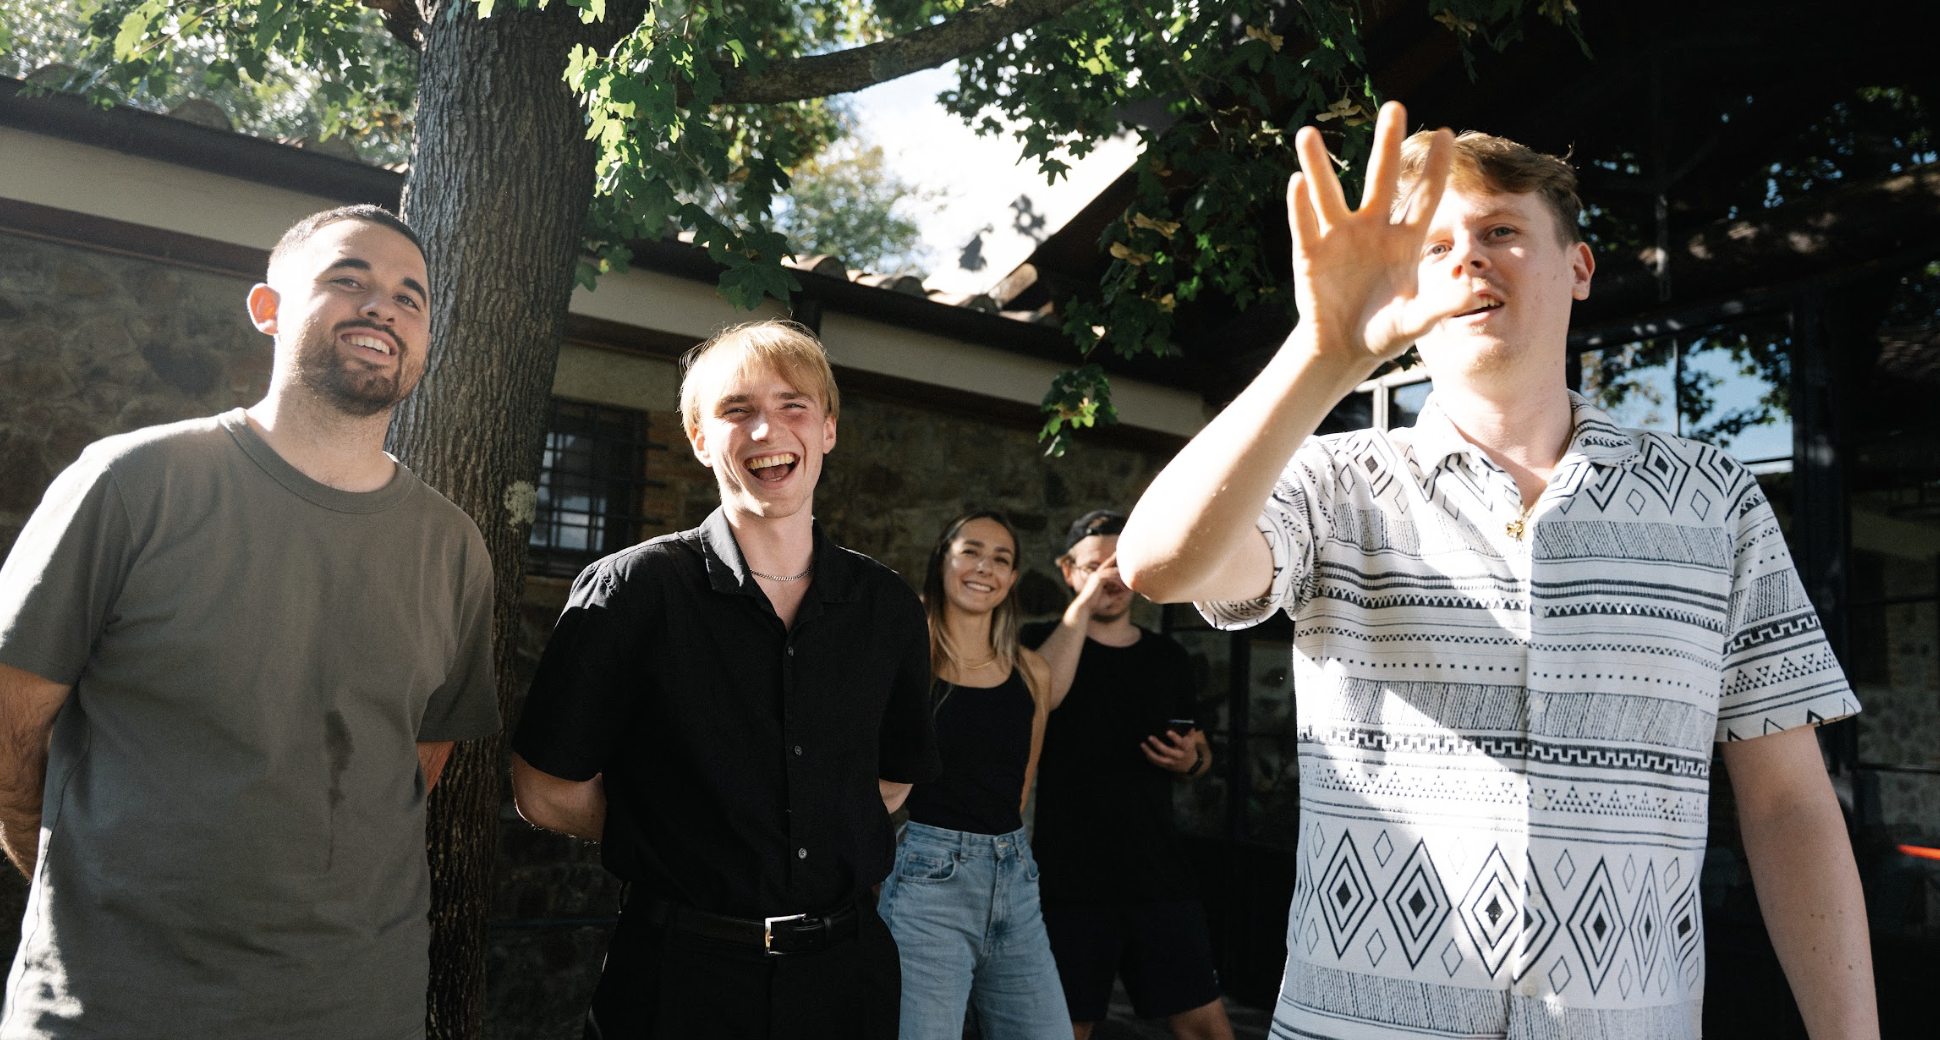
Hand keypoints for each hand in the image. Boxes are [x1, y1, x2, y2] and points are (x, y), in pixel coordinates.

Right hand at [1062, 553, 1121, 624]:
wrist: (1085, 607)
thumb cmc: (1096, 604)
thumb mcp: (1110, 597)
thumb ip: (1117, 592)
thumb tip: (1127, 590)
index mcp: (1096, 576)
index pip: (1106, 565)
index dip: (1112, 558)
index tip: (1117, 552)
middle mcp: (1096, 574)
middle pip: (1113, 570)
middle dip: (1122, 576)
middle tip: (1130, 583)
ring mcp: (1096, 575)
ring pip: (1113, 574)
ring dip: (1122, 581)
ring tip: (1128, 588)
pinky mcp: (1098, 578)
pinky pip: (1112, 578)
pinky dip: (1119, 583)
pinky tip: (1123, 589)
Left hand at [1141, 729, 1198, 773]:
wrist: (1189, 764)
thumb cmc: (1189, 748)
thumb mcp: (1192, 740)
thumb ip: (1190, 731)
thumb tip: (1189, 720)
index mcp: (1185, 748)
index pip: (1181, 743)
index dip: (1174, 738)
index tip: (1168, 731)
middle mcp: (1178, 756)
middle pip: (1167, 751)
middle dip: (1157, 744)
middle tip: (1150, 737)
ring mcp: (1172, 762)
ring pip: (1159, 758)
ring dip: (1150, 752)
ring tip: (1142, 744)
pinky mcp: (1166, 766)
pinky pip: (1157, 763)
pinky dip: (1150, 758)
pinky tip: (1145, 752)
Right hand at [1285, 101, 1465, 369]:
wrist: (1342, 350)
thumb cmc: (1384, 332)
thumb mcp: (1417, 321)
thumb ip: (1443, 303)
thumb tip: (1475, 288)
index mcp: (1403, 241)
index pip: (1424, 197)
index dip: (1435, 167)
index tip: (1446, 134)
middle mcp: (1372, 229)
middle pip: (1381, 179)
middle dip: (1387, 144)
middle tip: (1394, 106)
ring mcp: (1339, 238)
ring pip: (1330, 194)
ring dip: (1318, 165)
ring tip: (1308, 132)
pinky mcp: (1310, 254)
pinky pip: (1305, 224)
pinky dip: (1300, 205)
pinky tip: (1296, 181)